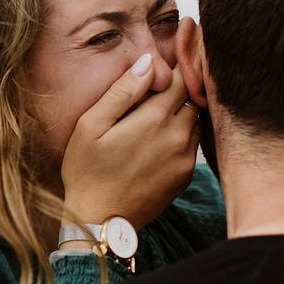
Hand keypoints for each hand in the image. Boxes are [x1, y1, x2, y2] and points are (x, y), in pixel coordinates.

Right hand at [60, 54, 199, 232]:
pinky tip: (157, 140)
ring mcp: (186, 157)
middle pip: (193, 97)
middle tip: (158, 88)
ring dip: (183, 111)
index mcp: (155, 118)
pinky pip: (192, 143)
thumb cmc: (87, 171)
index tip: (162, 67)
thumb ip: (122, 91)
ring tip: (157, 114)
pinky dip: (181, 134)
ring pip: (196, 119)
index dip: (175, 67)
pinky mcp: (186, 175)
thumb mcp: (91, 125)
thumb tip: (148, 62)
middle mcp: (178, 136)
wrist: (100, 221)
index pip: (182, 77)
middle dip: (181, 87)